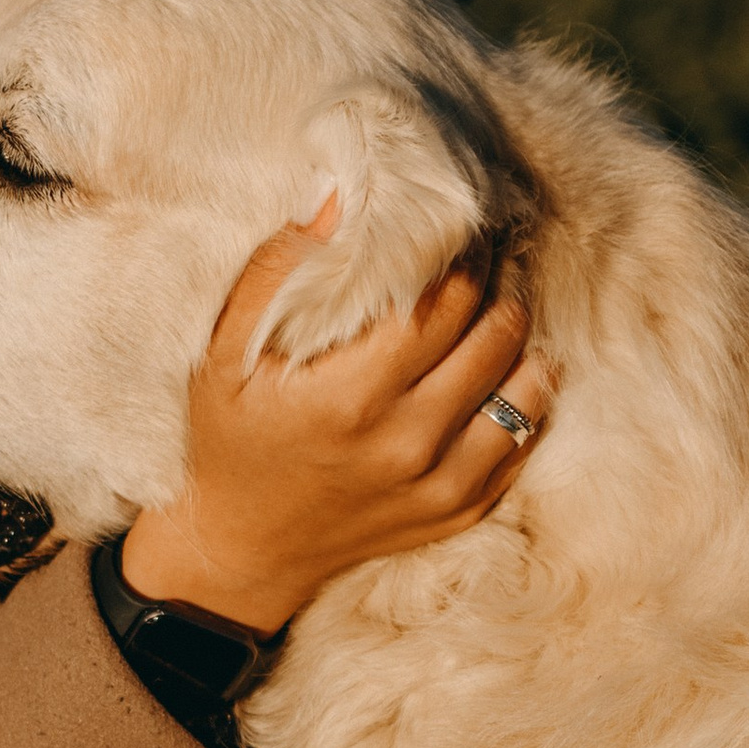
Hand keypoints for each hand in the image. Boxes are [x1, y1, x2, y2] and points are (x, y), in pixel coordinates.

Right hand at [119, 212, 548, 633]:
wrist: (244, 548)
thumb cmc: (231, 439)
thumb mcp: (224, 355)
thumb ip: (276, 272)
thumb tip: (335, 199)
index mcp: (349, 398)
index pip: (438, 305)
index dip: (456, 258)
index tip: (454, 230)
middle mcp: (405, 443)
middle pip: (490, 337)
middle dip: (494, 285)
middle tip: (485, 257)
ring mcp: (439, 484)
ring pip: (524, 389)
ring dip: (519, 339)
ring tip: (499, 307)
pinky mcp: (457, 510)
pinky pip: (521, 441)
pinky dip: (523, 398)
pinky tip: (504, 368)